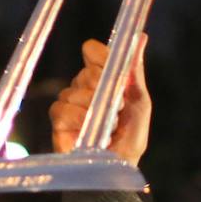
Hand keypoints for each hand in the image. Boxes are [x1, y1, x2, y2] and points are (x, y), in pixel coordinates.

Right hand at [50, 38, 152, 166]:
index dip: (99, 56)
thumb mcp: (139, 101)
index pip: (93, 50)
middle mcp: (84, 86)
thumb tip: (141, 36)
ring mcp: (70, 102)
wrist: (119, 165)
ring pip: (73, 90)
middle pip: (86, 71)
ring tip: (104, 126)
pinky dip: (77, 120)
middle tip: (116, 109)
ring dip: (92, 109)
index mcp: (104, 77)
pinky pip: (62, 108)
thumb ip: (134, 71)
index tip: (110, 69)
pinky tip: (87, 131)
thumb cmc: (132, 136)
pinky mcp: (59, 120)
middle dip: (103, 89)